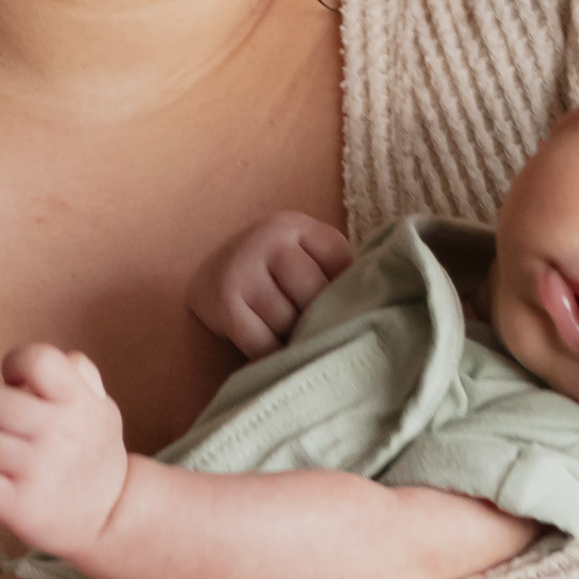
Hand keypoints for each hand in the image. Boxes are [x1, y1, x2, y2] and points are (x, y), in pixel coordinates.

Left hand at [0, 343, 129, 560]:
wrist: (111, 517)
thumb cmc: (92, 453)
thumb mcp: (100, 407)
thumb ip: (76, 374)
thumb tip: (43, 361)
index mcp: (78, 401)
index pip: (37, 360)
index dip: (16, 365)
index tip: (21, 386)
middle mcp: (60, 433)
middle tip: (6, 432)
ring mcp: (39, 472)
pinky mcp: (21, 508)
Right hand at [188, 211, 357, 359]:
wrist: (208, 275)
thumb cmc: (272, 272)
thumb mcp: (302, 254)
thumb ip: (334, 270)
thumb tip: (370, 310)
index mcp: (295, 225)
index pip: (340, 262)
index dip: (341, 290)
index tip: (333, 300)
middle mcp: (268, 239)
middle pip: (314, 294)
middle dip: (315, 317)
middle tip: (309, 324)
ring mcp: (243, 270)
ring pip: (288, 321)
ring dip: (291, 336)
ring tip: (287, 333)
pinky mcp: (224, 304)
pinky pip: (262, 343)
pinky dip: (271, 353)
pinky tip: (272, 350)